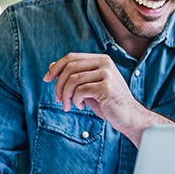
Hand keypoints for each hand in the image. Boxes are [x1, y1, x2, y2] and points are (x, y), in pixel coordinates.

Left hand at [43, 52, 171, 145]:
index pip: (71, 57)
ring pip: (73, 80)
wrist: (128, 116)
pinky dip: (75, 100)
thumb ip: (75, 75)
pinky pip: (80, 90)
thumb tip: (52, 66)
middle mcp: (105, 63)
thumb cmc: (107, 101)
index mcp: (101, 59)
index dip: (56, 67)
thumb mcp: (89, 85)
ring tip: (68, 105)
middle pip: (70, 67)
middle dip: (59, 84)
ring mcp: (107, 74)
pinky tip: (80, 106)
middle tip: (58, 99)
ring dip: (65, 95)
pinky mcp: (106, 87)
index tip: (47, 79)